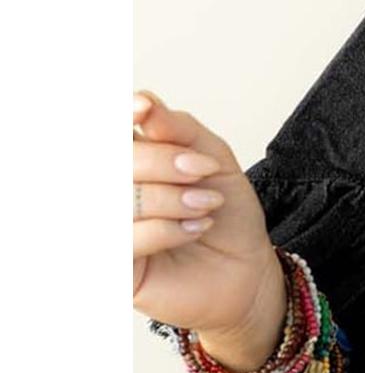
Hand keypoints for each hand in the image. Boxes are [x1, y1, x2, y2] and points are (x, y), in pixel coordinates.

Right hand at [132, 90, 282, 350]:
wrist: (249, 268)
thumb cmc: (227, 215)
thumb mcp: (213, 160)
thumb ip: (178, 129)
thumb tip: (144, 103)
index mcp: (128, 161)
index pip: (106, 132)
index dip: (116, 116)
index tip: (143, 108)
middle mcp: (112, 193)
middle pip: (113, 162)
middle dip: (161, 161)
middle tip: (202, 171)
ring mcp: (110, 230)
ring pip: (120, 199)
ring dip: (170, 198)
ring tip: (207, 204)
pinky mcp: (118, 267)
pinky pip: (127, 238)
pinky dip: (168, 229)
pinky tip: (197, 228)